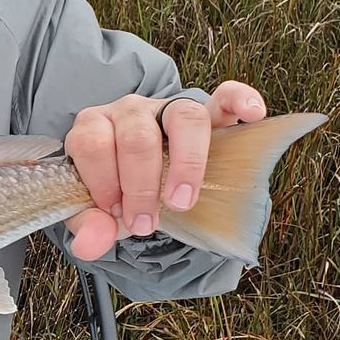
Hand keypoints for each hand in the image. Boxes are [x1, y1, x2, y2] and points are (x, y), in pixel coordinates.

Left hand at [63, 80, 267, 260]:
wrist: (142, 187)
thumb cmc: (116, 195)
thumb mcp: (95, 214)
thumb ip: (87, 227)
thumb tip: (90, 243)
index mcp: (93, 128)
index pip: (92, 143)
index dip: (102, 182)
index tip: (114, 215)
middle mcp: (129, 111)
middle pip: (136, 137)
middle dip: (140, 187)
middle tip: (145, 224)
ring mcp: (168, 108)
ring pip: (182, 117)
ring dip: (186, 164)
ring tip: (182, 202)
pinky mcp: (205, 112)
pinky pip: (225, 96)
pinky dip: (240, 101)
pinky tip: (252, 115)